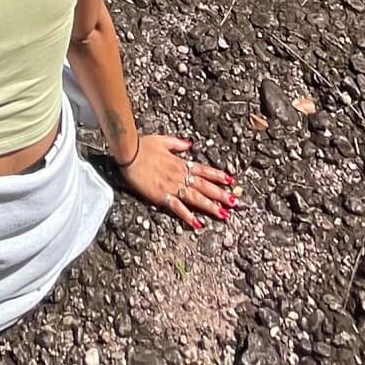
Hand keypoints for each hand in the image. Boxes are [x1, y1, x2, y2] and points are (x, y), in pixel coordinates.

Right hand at [115, 134, 236, 228]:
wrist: (128, 153)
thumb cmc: (142, 145)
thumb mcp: (162, 140)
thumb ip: (177, 144)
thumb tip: (189, 143)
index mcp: (180, 162)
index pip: (203, 170)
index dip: (217, 176)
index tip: (231, 181)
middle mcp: (179, 175)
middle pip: (204, 186)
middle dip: (220, 194)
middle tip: (235, 203)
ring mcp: (172, 186)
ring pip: (196, 198)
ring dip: (211, 206)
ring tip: (224, 215)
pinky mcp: (162, 196)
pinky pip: (178, 207)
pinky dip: (188, 216)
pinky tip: (198, 224)